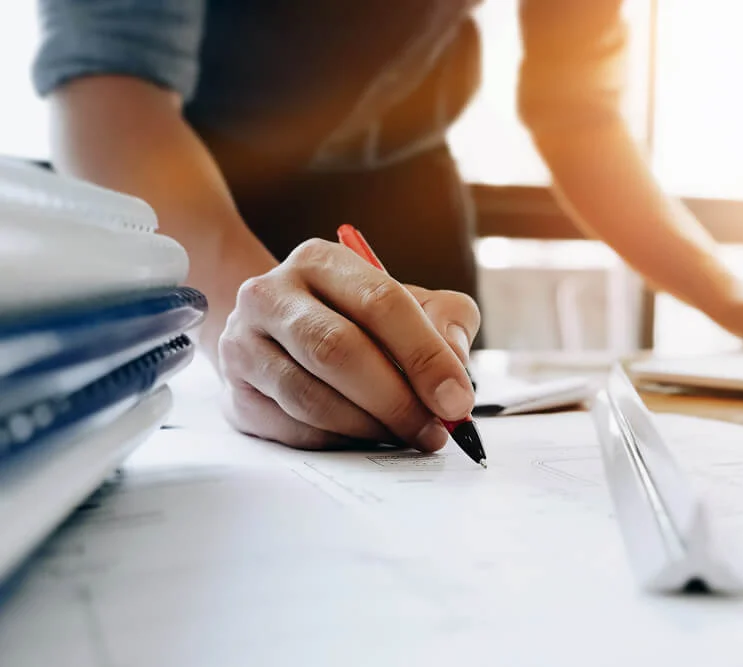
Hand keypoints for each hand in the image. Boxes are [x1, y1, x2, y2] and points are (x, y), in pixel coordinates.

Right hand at [216, 238, 479, 449]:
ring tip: (406, 435)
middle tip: (434, 430)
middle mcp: (271, 294)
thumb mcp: (411, 303)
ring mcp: (243, 344)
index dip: (425, 355)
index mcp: (321, 261)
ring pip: (311, 398)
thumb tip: (456, 363)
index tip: (457, 399)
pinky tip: (366, 438)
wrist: (280, 335)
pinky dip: (339, 442)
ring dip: (369, 427)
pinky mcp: (236, 394)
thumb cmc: (357, 319)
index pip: (380, 302)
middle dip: (397, 400)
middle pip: (338, 350)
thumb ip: (446, 321)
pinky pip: (292, 429)